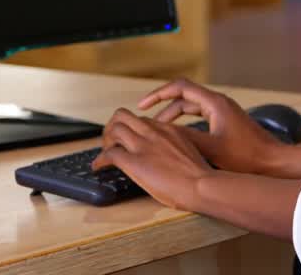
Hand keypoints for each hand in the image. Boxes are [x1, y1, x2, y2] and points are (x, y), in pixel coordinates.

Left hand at [91, 109, 212, 209]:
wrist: (202, 185)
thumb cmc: (200, 176)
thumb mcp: (188, 152)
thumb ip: (174, 148)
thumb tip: (165, 157)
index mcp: (167, 129)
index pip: (141, 120)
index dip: (131, 129)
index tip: (128, 139)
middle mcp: (153, 132)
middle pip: (123, 115)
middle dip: (112, 126)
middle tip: (110, 140)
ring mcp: (143, 145)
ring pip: (114, 129)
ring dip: (105, 140)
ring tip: (105, 152)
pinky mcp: (134, 162)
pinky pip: (110, 154)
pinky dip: (100, 160)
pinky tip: (98, 167)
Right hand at [138, 79, 285, 175]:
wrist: (273, 162)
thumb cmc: (247, 156)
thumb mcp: (211, 148)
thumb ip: (186, 137)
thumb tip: (161, 132)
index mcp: (214, 102)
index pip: (179, 87)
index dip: (158, 94)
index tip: (142, 106)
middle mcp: (218, 102)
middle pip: (183, 95)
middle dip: (162, 106)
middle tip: (145, 119)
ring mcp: (222, 111)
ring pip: (190, 106)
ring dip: (173, 115)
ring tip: (157, 129)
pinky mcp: (225, 121)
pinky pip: (198, 115)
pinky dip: (185, 122)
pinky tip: (177, 135)